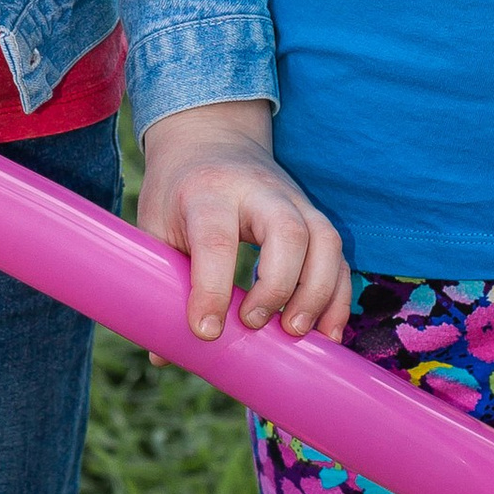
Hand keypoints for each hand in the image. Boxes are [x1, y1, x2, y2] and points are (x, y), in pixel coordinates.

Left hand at [137, 108, 353, 344]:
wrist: (211, 137)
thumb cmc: (177, 190)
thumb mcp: (155, 224)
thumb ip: (160, 283)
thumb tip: (164, 356)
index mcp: (208, 192)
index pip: (216, 239)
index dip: (213, 288)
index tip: (206, 331)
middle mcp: (258, 192)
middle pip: (288, 231)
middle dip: (279, 285)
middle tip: (257, 325)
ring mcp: (294, 200)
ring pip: (324, 241)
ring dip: (318, 293)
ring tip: (298, 334)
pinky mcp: (314, 216)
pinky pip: (338, 256)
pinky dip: (338, 295)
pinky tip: (326, 332)